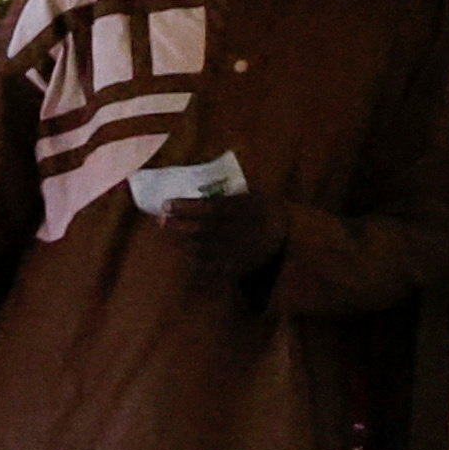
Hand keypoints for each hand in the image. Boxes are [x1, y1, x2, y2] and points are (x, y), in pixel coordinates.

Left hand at [156, 185, 291, 284]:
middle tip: (161, 220)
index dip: (188, 207)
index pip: (212, 208)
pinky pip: (210, 267)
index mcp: (248, 209)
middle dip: (180, 225)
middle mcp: (244, 230)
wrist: (287, 238)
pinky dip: (196, 260)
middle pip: (204, 229)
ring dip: (184, 242)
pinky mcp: (237, 268)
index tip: (166, 204)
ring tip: (172, 234)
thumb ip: (229, 193)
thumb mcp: (254, 194)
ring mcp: (240, 251)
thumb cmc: (262, 210)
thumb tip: (194, 181)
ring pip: (204, 248)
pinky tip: (187, 253)